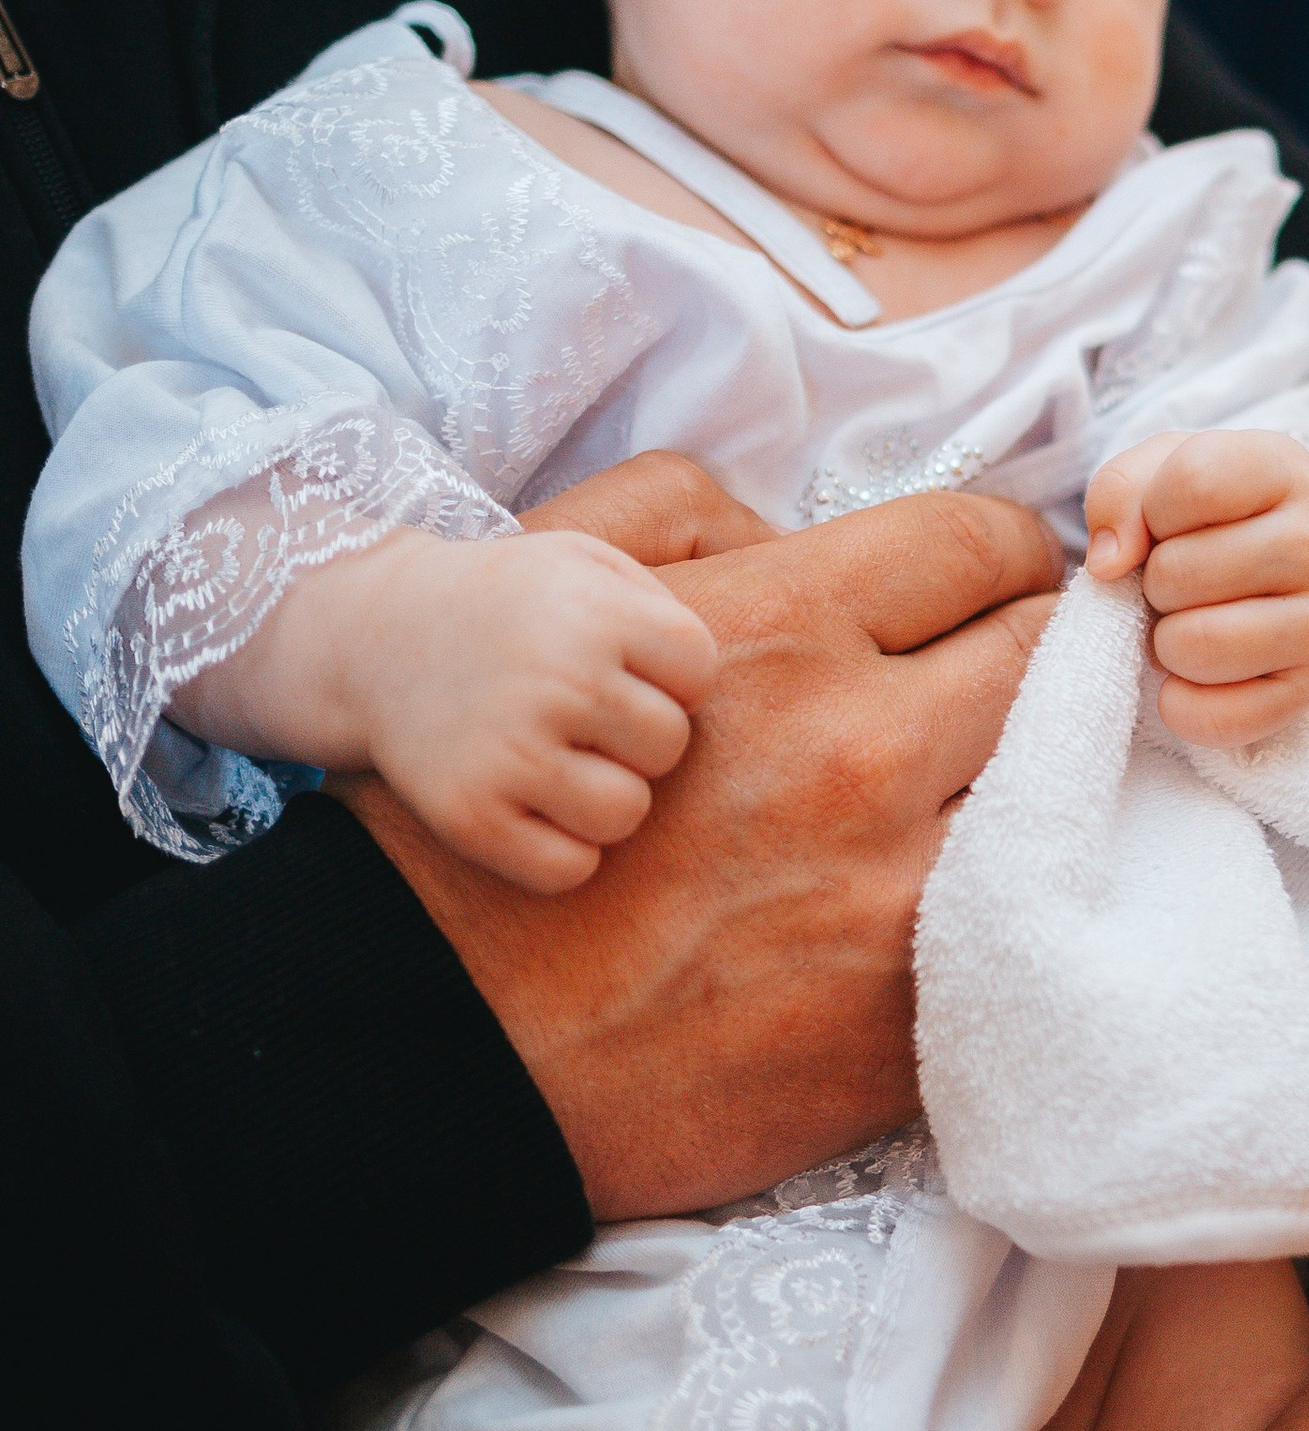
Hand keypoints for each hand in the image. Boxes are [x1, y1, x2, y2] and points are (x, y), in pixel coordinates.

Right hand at [334, 529, 718, 891]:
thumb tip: (811, 612)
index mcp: (597, 612)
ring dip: (602, 794)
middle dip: (637, 737)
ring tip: (558, 758)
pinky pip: (568, 869)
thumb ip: (683, 589)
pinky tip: (530, 804)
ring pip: (626, 813)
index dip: (670, 678)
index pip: (700, 674)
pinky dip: (558, 849)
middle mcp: (558, 679)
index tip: (626, 670)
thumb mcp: (591, 561)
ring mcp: (511, 752)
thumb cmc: (511, 603)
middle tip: (584, 716)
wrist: (376, 638)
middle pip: (669, 748)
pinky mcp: (471, 817)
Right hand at [344, 474, 1060, 1215]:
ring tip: (993, 795)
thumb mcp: (559, 600)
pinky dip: (1008, 907)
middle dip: (1040, 658)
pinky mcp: (908, 1011)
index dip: (1006, 558)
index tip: (1003, 584)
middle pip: (1045, 661)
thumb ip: (698, 521)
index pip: (983, 547)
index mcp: (787, 630)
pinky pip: (1021, 928)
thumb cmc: (496, 807)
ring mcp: (897, 889)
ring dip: (1035, 786)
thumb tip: (818, 526)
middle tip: (1013, 683)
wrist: (436, 1034)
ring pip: (1060, 796)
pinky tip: (964, 904)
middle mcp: (863, 748)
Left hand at [1086, 428, 1308, 743]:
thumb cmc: (1209, 517)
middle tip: (1182, 582)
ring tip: (1190, 621)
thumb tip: (1109, 564)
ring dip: (1165, 642)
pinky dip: (1181, 704)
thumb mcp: (1158, 474)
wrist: (1288, 569)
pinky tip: (1196, 674)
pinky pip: (1214, 717)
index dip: (1152, 509)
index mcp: (1282, 469)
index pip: (1192, 483)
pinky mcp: (1308, 689)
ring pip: (1192, 645)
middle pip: (1178, 572)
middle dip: (1155, 581)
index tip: (1168, 521)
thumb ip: (1118, 493)